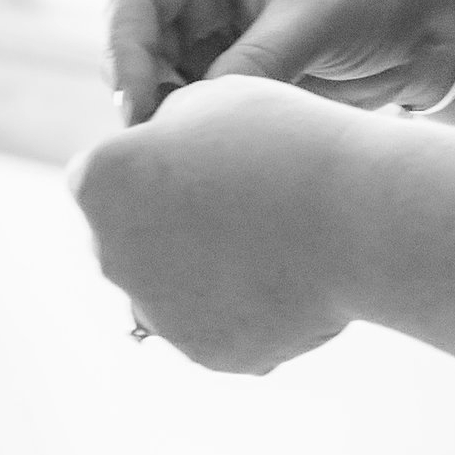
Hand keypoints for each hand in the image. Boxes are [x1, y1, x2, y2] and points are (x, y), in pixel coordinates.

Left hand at [68, 77, 358, 373]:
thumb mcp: (209, 102)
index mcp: (97, 183)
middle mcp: (110, 254)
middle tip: (242, 206)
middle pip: (132, 241)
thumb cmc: (284, 143)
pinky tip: (291, 283)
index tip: (205, 163)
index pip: (105, 178)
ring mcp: (156, 311)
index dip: (154, 167)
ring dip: (210, 272)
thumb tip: (158, 157)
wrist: (356, 216)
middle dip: (172, 227)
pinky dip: (247, 312)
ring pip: (174, 290)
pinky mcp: (205, 353)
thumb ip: (165, 133)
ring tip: (276, 244)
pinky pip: (218, 329)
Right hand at [107, 0, 454, 126]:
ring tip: (197, 153)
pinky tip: (218, 155)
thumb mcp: (314, 16)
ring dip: (172, 116)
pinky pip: (196, 104)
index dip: (125, 54)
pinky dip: (200, 129)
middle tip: (162, 146)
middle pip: (135, 45)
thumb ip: (253, 61)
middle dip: (143, 93)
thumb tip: (193, 119)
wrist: (441, 14)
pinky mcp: (232, 69)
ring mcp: (210, 29)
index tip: (137, 110)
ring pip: (159, 82)